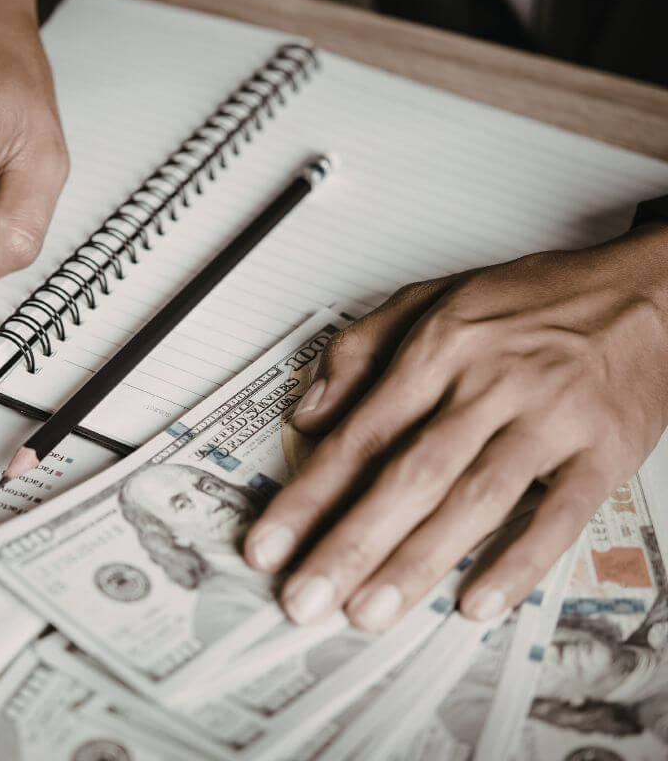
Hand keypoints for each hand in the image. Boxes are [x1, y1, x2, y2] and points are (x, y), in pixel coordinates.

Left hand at [244, 222, 667, 630]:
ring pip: (473, 499)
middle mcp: (489, 382)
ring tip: (368, 610)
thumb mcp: (432, 299)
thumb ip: (360, 351)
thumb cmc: (535, 301)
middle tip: (305, 598)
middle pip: (408, 474)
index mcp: (439, 347)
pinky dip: (519, 561)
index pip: (359, 434)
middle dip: (349, 543)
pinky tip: (478, 602)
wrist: (648, 290)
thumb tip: (308, 413)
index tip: (270, 544)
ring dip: (417, 562)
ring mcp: (549, 419)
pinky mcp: (604, 450)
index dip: (308, 496)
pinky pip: (559, 514)